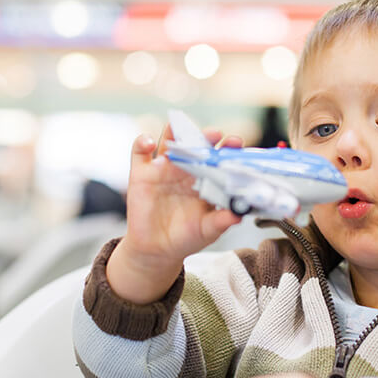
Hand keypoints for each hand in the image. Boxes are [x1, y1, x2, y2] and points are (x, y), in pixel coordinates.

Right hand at [107, 126, 243, 303]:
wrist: (157, 250)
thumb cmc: (186, 237)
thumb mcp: (207, 230)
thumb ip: (221, 221)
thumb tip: (238, 214)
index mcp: (206, 178)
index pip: (219, 158)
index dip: (227, 149)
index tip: (236, 144)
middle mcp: (187, 169)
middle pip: (196, 145)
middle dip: (205, 136)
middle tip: (214, 134)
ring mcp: (164, 169)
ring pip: (169, 142)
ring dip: (174, 131)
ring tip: (180, 127)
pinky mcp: (142, 173)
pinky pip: (139, 152)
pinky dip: (142, 142)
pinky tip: (149, 143)